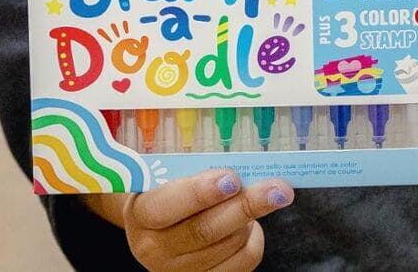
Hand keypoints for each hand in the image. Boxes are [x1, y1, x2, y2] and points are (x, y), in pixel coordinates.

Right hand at [123, 170, 292, 270]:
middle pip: (204, 231)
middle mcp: (154, 249)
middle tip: (278, 189)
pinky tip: (249, 225)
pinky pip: (244, 261)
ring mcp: (178, 271)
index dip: (200, 193)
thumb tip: (235, 156)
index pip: (166, 207)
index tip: (231, 178)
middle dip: (245, 206)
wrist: (159, 227)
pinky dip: (255, 239)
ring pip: (229, 245)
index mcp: (140, 214)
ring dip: (250, 219)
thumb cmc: (169, 190)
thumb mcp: (168, 174)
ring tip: (253, 198)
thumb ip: (193, 168)